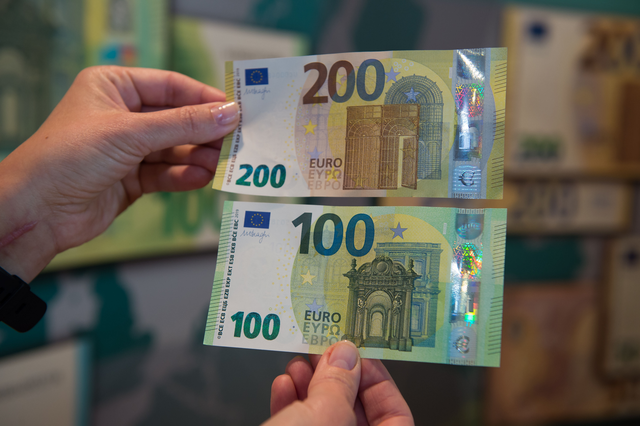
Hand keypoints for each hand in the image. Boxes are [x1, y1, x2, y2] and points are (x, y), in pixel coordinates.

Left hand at [0, 66, 238, 280]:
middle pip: (176, 119)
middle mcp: (122, 115)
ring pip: (174, 149)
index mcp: (113, 87)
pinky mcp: (131, 179)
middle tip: (237, 140)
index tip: (235, 109)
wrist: (37, 211)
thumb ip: (183, 125)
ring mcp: (127, 149)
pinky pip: (166, 173)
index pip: (170, 86)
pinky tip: (203, 178)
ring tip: (223, 163)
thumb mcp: (130, 133)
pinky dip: (184, 176)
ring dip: (198, 156)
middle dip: (204, 131)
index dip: (203, 98)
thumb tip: (228, 114)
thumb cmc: (69, 157)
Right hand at [267, 341, 413, 425]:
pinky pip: (300, 425)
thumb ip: (339, 381)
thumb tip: (344, 354)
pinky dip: (292, 404)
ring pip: (324, 415)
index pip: (396, 413)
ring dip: (309, 385)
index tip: (358, 354)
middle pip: (355, 409)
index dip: (379, 379)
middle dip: (336, 376)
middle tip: (324, 350)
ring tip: (298, 363)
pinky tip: (284, 385)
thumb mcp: (325, 413)